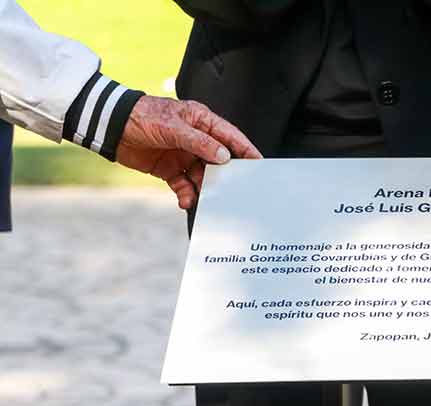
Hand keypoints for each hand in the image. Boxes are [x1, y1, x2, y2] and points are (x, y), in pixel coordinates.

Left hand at [115, 97, 262, 209]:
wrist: (110, 127)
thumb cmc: (141, 117)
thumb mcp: (173, 127)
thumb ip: (200, 143)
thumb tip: (224, 156)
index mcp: (201, 121)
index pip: (229, 137)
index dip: (245, 150)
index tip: (259, 163)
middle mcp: (196, 139)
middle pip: (219, 161)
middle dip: (225, 176)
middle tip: (233, 189)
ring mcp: (183, 155)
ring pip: (203, 177)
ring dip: (204, 189)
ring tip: (205, 200)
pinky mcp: (170, 170)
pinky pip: (184, 186)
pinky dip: (186, 195)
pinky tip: (185, 202)